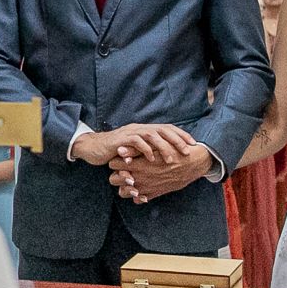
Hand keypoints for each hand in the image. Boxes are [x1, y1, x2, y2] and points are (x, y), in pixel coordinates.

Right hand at [73, 123, 198, 167]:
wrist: (93, 148)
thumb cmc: (115, 150)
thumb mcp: (134, 149)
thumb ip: (147, 148)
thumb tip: (164, 154)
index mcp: (144, 129)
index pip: (167, 128)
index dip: (181, 135)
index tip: (193, 144)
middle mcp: (139, 128)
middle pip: (163, 130)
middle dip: (177, 140)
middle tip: (188, 152)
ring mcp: (130, 132)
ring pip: (152, 135)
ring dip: (163, 147)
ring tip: (171, 159)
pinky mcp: (121, 140)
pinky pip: (136, 142)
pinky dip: (146, 150)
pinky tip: (152, 159)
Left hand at [108, 145, 212, 203]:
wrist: (192, 163)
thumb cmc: (173, 151)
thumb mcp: (154, 146)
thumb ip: (135, 150)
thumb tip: (119, 150)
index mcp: (138, 165)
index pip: (113, 164)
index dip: (115, 160)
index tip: (121, 158)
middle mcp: (139, 178)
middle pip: (113, 180)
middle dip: (117, 174)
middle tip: (124, 168)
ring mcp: (146, 188)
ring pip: (123, 192)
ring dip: (125, 186)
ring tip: (132, 177)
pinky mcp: (154, 194)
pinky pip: (138, 199)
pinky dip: (138, 194)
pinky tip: (143, 185)